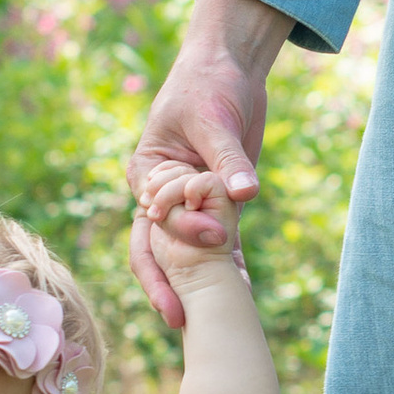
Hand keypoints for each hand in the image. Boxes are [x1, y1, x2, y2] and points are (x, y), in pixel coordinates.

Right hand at [128, 0, 287, 330]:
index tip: (211, 245)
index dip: (179, 237)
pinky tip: (241, 295)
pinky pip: (221, 240)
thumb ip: (228, 160)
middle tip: (180, 320)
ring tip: (211, 325)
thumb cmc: (208, 85)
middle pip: (157, 249)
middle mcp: (161, 195)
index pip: (153, 218)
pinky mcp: (218, 204)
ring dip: (198, 286)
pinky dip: (228, 266)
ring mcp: (190, 203)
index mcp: (147, 174)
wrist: (229, 68)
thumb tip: (246, 192)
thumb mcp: (215, 120)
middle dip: (167, 285)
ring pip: (188, 253)